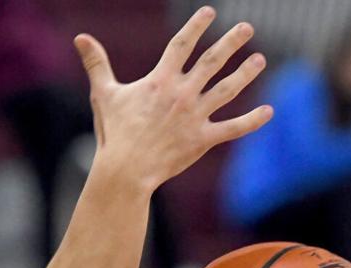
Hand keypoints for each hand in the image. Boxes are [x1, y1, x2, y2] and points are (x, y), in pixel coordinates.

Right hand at [76, 6, 271, 194]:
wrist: (127, 168)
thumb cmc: (115, 131)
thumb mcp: (104, 93)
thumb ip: (97, 64)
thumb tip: (80, 38)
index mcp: (160, 80)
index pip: (181, 45)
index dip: (196, 26)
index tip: (210, 12)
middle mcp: (181, 94)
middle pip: (211, 62)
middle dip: (230, 43)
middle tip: (247, 27)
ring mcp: (195, 116)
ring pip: (227, 90)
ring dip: (245, 73)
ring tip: (261, 58)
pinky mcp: (203, 139)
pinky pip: (233, 128)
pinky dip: (252, 121)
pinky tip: (269, 111)